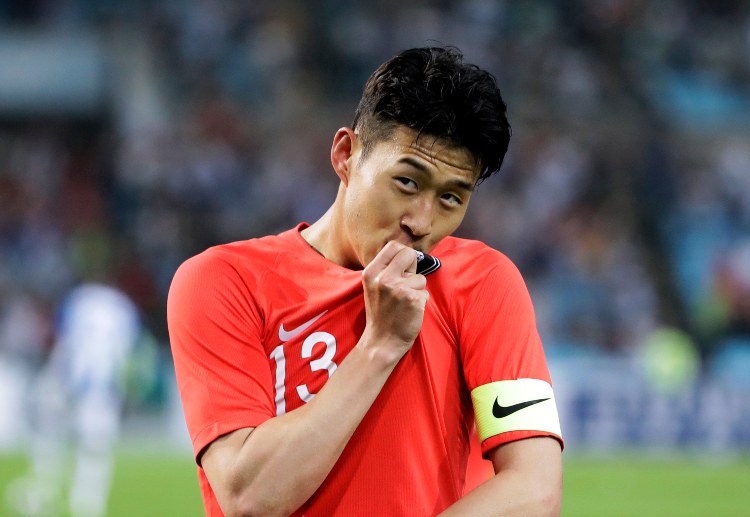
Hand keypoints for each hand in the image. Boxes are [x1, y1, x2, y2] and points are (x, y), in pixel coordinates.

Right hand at [360, 241, 428, 363]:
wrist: (382, 342)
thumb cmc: (380, 314)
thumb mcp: (373, 286)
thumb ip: (386, 269)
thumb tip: (408, 253)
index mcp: (371, 272)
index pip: (393, 245)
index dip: (402, 254)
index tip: (402, 267)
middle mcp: (383, 278)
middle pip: (409, 254)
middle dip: (412, 268)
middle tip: (405, 285)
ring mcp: (398, 289)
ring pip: (420, 277)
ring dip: (417, 289)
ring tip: (404, 303)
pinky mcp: (413, 299)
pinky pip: (425, 292)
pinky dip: (421, 302)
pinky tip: (410, 311)